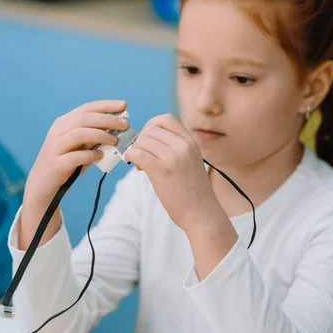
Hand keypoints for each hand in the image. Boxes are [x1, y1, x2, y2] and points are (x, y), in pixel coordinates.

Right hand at [19, 100, 129, 249]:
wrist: (43, 186)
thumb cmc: (65, 164)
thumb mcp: (80, 147)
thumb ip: (95, 139)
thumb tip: (119, 131)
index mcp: (64, 123)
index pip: (86, 109)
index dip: (106, 105)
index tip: (124, 105)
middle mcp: (58, 132)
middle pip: (84, 118)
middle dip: (107, 119)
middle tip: (124, 125)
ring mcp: (55, 147)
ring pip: (78, 134)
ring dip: (100, 135)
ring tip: (114, 141)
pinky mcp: (56, 164)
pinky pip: (75, 156)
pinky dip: (90, 155)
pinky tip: (100, 156)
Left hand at [124, 114, 224, 231]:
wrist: (202, 213)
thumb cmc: (193, 190)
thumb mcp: (190, 161)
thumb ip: (175, 148)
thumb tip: (147, 140)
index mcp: (190, 142)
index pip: (165, 119)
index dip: (151, 127)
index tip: (149, 141)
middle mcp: (183, 145)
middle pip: (150, 129)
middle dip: (141, 141)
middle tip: (142, 156)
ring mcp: (173, 157)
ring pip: (142, 141)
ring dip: (136, 150)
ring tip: (141, 165)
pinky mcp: (162, 171)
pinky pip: (137, 153)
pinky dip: (131, 157)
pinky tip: (136, 166)